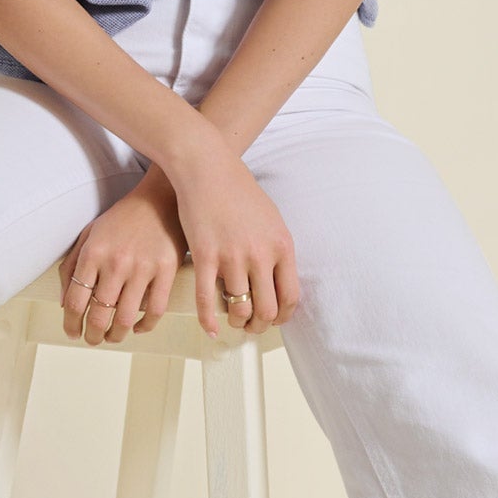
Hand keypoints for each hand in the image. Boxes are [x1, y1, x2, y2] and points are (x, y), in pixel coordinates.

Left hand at [58, 167, 186, 345]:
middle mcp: (116, 263)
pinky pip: (155, 310)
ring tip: (113, 337)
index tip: (72, 333)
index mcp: (93, 253)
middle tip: (93, 340)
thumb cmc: (122, 218)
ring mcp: (143, 267)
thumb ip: (71, 266)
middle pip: (99, 314)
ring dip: (116, 335)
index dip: (71, 324)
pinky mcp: (167, 270)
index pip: (76, 301)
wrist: (160, 198)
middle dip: (92, 335)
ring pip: (125, 318)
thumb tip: (64, 303)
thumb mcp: (89, 235)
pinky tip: (137, 327)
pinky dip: (145, 326)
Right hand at [166, 132, 301, 337]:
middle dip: (260, 325)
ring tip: (233, 321)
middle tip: (252, 326)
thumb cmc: (239, 192)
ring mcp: (233, 257)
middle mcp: (261, 255)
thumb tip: (279, 282)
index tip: (274, 321)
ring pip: (239, 309)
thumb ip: (277, 251)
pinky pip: (207, 299)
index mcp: (282, 246)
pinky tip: (209, 328)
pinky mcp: (206, 256)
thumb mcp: (272, 220)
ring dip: (236, 322)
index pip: (290, 297)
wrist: (208, 169)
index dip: (283, 317)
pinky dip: (208, 320)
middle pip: (267, 309)